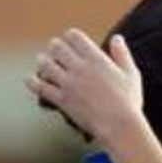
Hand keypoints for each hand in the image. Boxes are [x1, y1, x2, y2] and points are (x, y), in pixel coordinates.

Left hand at [26, 29, 143, 145]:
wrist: (120, 126)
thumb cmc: (129, 102)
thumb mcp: (131, 74)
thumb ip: (122, 54)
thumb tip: (117, 38)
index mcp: (96, 59)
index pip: (74, 36)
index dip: (70, 37)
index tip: (71, 42)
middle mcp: (79, 67)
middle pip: (56, 47)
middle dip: (55, 48)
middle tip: (56, 52)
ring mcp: (68, 83)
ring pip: (45, 64)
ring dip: (43, 62)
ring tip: (43, 64)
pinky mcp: (62, 99)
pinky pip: (40, 87)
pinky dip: (33, 82)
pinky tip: (31, 81)